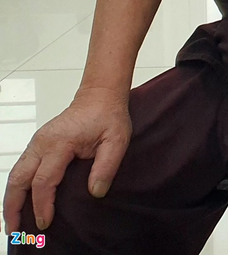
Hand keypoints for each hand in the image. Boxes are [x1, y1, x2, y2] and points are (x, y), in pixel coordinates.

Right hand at [3, 87, 130, 232]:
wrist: (99, 96)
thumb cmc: (107, 117)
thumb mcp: (117, 140)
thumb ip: (107, 166)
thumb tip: (95, 192)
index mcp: (60, 142)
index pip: (45, 180)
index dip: (43, 204)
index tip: (45, 222)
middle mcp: (42, 143)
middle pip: (18, 180)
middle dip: (13, 207)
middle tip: (15, 231)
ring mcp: (36, 143)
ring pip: (14, 175)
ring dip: (10, 200)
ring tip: (12, 223)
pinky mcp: (37, 145)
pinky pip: (20, 169)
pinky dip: (16, 188)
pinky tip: (19, 202)